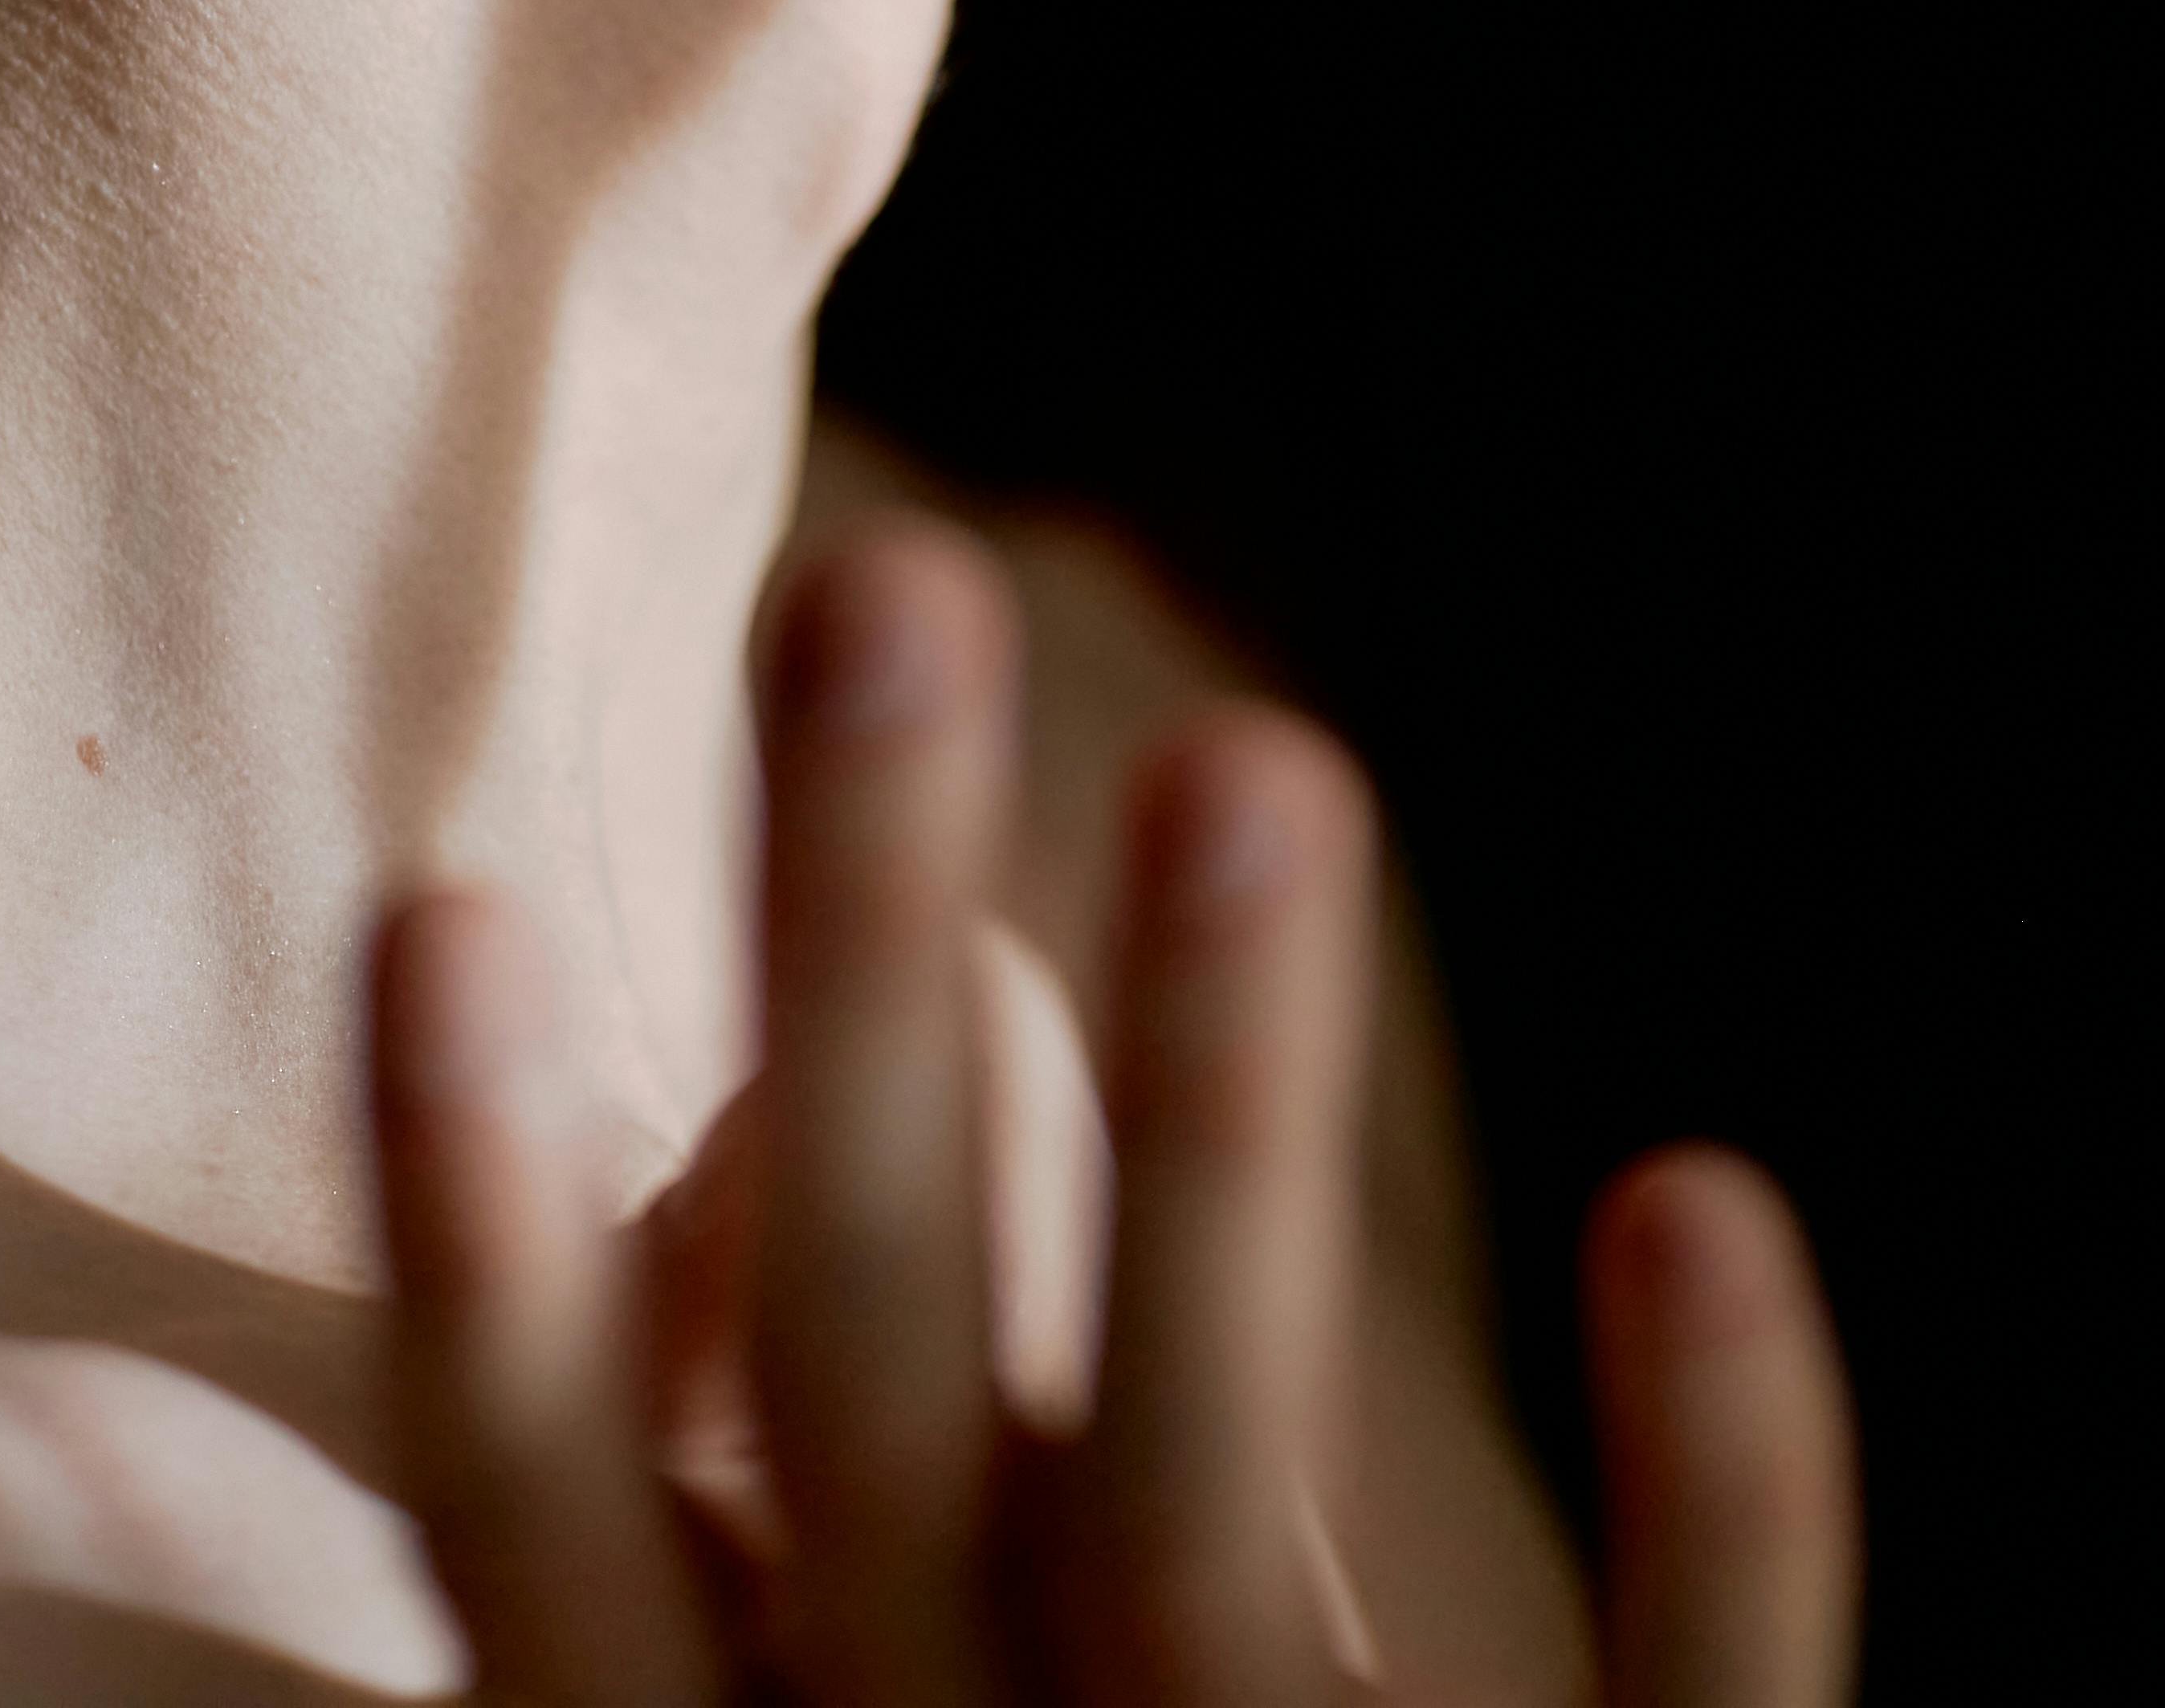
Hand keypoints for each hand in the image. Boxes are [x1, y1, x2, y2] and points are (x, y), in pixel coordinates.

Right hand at [370, 523, 1856, 1704]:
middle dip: (864, 980)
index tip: (440, 906)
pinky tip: (1704, 1196)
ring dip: (1232, 1118)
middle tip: (882, 571)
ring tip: (1273, 751)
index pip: (563, 1537)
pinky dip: (1723, 1498)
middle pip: (886, 1393)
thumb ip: (669, 1593)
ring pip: (1225, 1500)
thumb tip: (548, 1179)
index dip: (491, 1245)